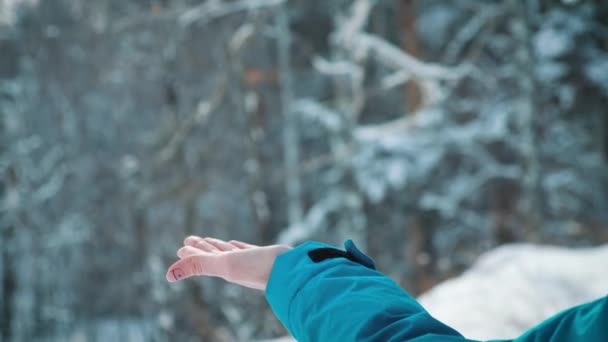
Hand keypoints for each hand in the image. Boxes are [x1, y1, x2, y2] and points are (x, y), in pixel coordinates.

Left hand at [166, 236, 291, 290]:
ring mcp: (248, 261)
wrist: (289, 270)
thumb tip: (168, 275)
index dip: (192, 253)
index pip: (203, 259)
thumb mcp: (224, 264)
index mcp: (223, 268)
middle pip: (213, 254)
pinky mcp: (261, 256)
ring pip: (228, 252)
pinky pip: (245, 250)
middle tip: (189, 240)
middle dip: (201, 248)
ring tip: (210, 241)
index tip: (182, 247)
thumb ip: (198, 265)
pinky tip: (236, 245)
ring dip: (217, 246)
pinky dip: (237, 247)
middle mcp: (234, 265)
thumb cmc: (258, 268)